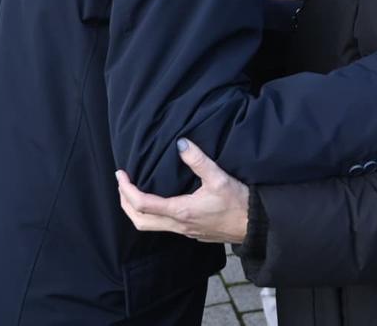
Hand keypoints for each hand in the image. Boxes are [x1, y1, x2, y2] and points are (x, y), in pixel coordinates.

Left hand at [116, 138, 249, 243]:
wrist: (255, 225)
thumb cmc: (239, 203)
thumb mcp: (219, 177)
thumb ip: (198, 160)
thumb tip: (181, 143)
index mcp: (181, 211)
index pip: (142, 204)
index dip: (126, 189)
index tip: (121, 174)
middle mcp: (179, 225)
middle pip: (139, 221)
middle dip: (125, 202)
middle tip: (122, 183)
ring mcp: (185, 231)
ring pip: (150, 226)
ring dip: (136, 210)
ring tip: (133, 192)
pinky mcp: (192, 232)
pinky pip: (163, 226)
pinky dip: (152, 214)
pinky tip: (158, 201)